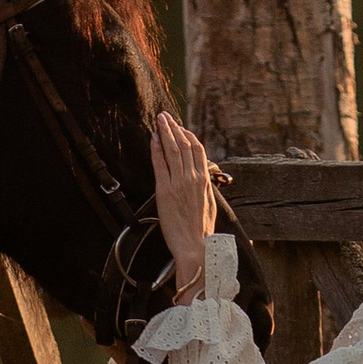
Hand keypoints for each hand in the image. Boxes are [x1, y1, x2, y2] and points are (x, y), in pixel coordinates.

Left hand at [151, 113, 218, 285]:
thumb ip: (203, 189)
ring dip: (166, 132)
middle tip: (166, 116)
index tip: (181, 128)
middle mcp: (194, 178)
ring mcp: (180, 183)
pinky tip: (154, 139)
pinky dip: (157, 148)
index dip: (189, 135)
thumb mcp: (208, 205)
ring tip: (159, 120)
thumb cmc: (201, 233)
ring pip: (174, 149)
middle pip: (185, 145)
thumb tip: (201, 181)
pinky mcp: (165, 191)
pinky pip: (161, 164)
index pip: (198, 150)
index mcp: (205, 180)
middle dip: (175, 128)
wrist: (195, 247)